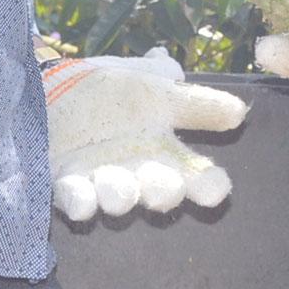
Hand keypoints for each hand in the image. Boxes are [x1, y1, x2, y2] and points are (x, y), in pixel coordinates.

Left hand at [42, 49, 249, 221]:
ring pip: (116, 196)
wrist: (50, 85)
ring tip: (120, 194)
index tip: (217, 191)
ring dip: (120, 195)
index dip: (208, 185)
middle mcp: (138, 172)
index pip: (196, 174)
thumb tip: (237, 110)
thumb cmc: (109, 90)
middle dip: (163, 191)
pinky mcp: (64, 183)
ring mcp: (101, 180)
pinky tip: (83, 203)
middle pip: (158, 190)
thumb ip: (194, 101)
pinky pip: (73, 197)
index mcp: (165, 151)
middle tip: (166, 188)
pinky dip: (80, 201)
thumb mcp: (154, 85)